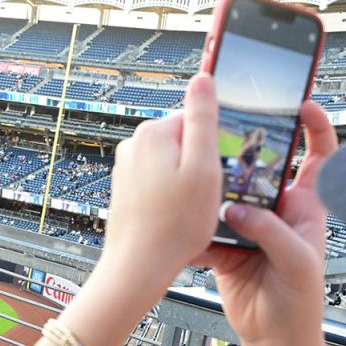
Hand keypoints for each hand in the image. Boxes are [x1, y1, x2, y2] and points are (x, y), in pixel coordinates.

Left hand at [98, 73, 221, 301]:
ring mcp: (128, 168)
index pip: (198, 121)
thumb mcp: (203, 167)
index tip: (218, 172)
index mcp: (153, 132)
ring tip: (188, 212)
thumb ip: (204, 119)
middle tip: (205, 196)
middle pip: (186, 143)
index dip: (215, 149)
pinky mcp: (127, 189)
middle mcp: (135, 145)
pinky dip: (171, 199)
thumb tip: (204, 78)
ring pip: (174, 166)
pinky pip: (160, 185)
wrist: (138, 267)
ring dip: (187, 185)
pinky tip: (175, 219)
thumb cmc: (173, 225)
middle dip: (201, 166)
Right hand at [196, 101, 337, 345]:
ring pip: (229, 192)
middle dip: (244, 147)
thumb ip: (269, 231)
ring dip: (215, 186)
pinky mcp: (226, 243)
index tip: (301, 103)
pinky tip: (186, 222)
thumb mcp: (296, 261)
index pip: (319, 155)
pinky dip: (196, 225)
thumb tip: (235, 209)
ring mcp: (250, 225)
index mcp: (307, 206)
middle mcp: (278, 210)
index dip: (315, 126)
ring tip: (200, 175)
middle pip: (262, 166)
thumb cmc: (301, 301)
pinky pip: (207, 225)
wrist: (274, 337)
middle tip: (227, 131)